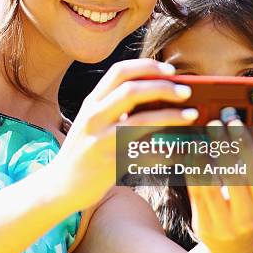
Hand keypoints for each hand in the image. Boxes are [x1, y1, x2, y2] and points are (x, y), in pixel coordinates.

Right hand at [51, 59, 197, 210]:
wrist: (60, 186)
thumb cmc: (84, 151)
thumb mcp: (92, 122)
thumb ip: (114, 106)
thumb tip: (155, 93)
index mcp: (92, 102)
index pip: (119, 71)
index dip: (148, 67)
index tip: (171, 71)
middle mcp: (94, 117)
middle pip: (132, 90)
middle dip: (163, 88)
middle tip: (187, 93)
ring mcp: (100, 140)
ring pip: (141, 121)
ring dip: (172, 116)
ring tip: (192, 115)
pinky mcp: (109, 164)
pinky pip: (145, 154)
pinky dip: (166, 150)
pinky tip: (181, 149)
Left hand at [186, 119, 252, 252]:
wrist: (231, 251)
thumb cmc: (245, 212)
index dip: (245, 144)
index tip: (234, 122)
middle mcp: (246, 217)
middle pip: (233, 176)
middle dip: (223, 147)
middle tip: (213, 123)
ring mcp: (223, 224)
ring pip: (209, 185)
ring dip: (202, 157)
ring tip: (198, 137)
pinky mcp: (202, 225)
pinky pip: (195, 194)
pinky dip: (191, 172)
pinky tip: (189, 155)